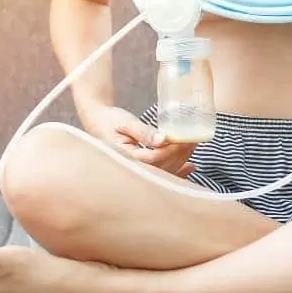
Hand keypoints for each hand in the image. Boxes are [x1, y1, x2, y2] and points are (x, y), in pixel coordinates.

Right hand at [82, 103, 196, 177]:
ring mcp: (136, 170)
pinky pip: (161, 172)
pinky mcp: (141, 167)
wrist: (97, 121)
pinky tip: (190, 167)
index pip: (155, 158)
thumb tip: (164, 139)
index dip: (172, 150)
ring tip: (193, 147)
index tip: (185, 138)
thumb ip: (144, 132)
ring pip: (164, 171)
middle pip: (162, 167)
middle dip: (180, 154)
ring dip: (181, 160)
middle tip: (194, 140)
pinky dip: (178, 171)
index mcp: (125, 158)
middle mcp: (131, 168)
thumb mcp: (125, 122)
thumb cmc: (109, 120)